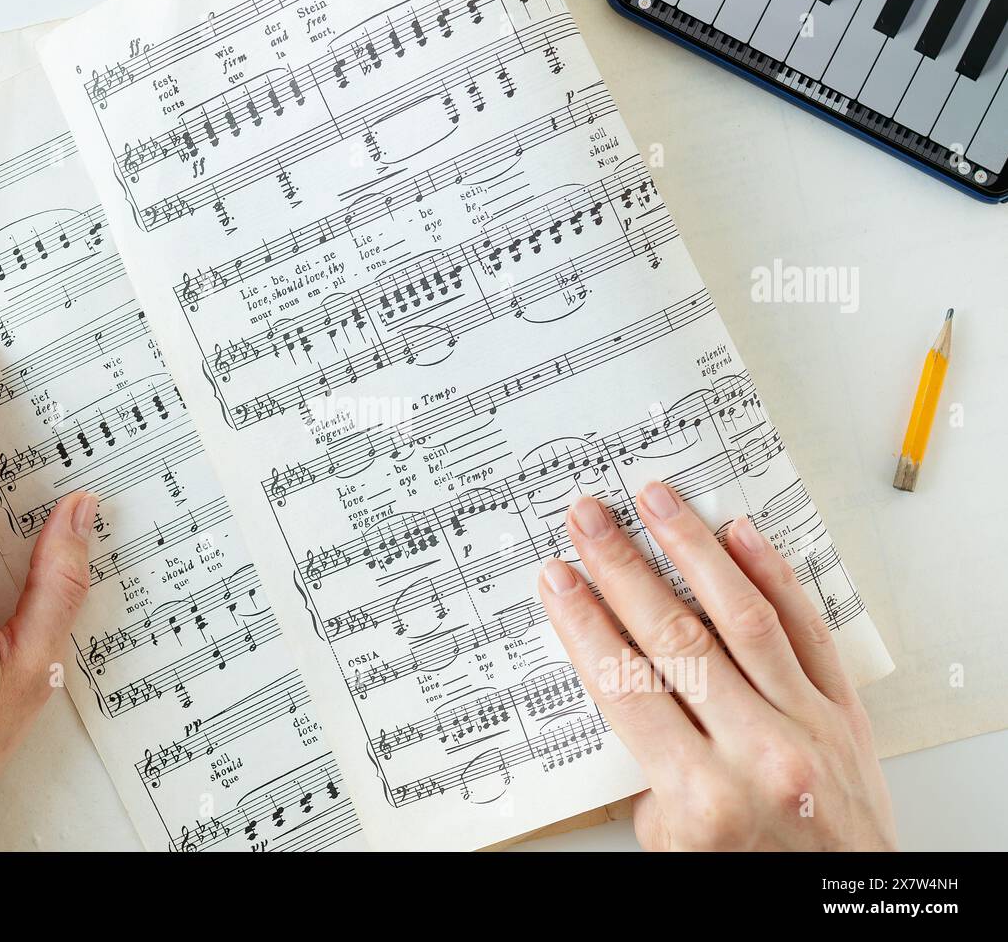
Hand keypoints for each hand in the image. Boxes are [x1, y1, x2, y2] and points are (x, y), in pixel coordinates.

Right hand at [539, 483, 894, 850]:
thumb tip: (628, 680)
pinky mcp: (845, 712)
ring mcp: (807, 725)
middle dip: (622, 568)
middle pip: (674, 637)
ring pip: (742, 617)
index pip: (625, 685)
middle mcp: (757, 753)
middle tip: (591, 519)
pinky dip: (774, 577)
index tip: (559, 579)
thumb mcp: (671, 842)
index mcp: (702, 794)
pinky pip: (807, 630)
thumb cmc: (745, 875)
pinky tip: (742, 536)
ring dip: (692, 550)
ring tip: (659, 502)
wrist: (839, 904)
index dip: (585, 622)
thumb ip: (647, 765)